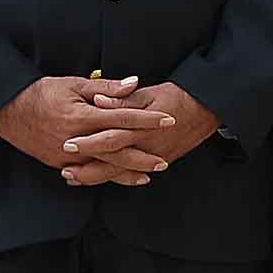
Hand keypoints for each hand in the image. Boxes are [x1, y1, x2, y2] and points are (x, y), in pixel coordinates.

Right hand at [0, 75, 172, 186]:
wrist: (8, 110)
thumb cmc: (42, 92)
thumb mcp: (73, 83)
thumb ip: (106, 87)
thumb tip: (134, 84)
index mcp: (83, 116)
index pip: (123, 118)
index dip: (148, 120)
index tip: (168, 120)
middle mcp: (77, 139)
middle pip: (118, 150)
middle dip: (142, 156)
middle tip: (164, 160)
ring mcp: (67, 155)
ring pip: (104, 167)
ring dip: (127, 172)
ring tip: (148, 174)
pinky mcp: (59, 163)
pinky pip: (87, 173)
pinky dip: (105, 176)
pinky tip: (119, 178)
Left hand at [63, 83, 220, 183]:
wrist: (207, 110)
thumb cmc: (178, 97)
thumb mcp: (148, 93)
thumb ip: (122, 100)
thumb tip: (98, 100)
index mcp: (142, 127)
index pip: (110, 137)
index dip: (89, 143)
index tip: (68, 145)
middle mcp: (148, 146)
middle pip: (113, 162)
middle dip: (88, 168)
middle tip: (65, 171)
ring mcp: (155, 157)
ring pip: (122, 172)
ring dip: (97, 177)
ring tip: (75, 179)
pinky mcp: (161, 161)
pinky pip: (134, 173)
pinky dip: (116, 178)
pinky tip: (101, 179)